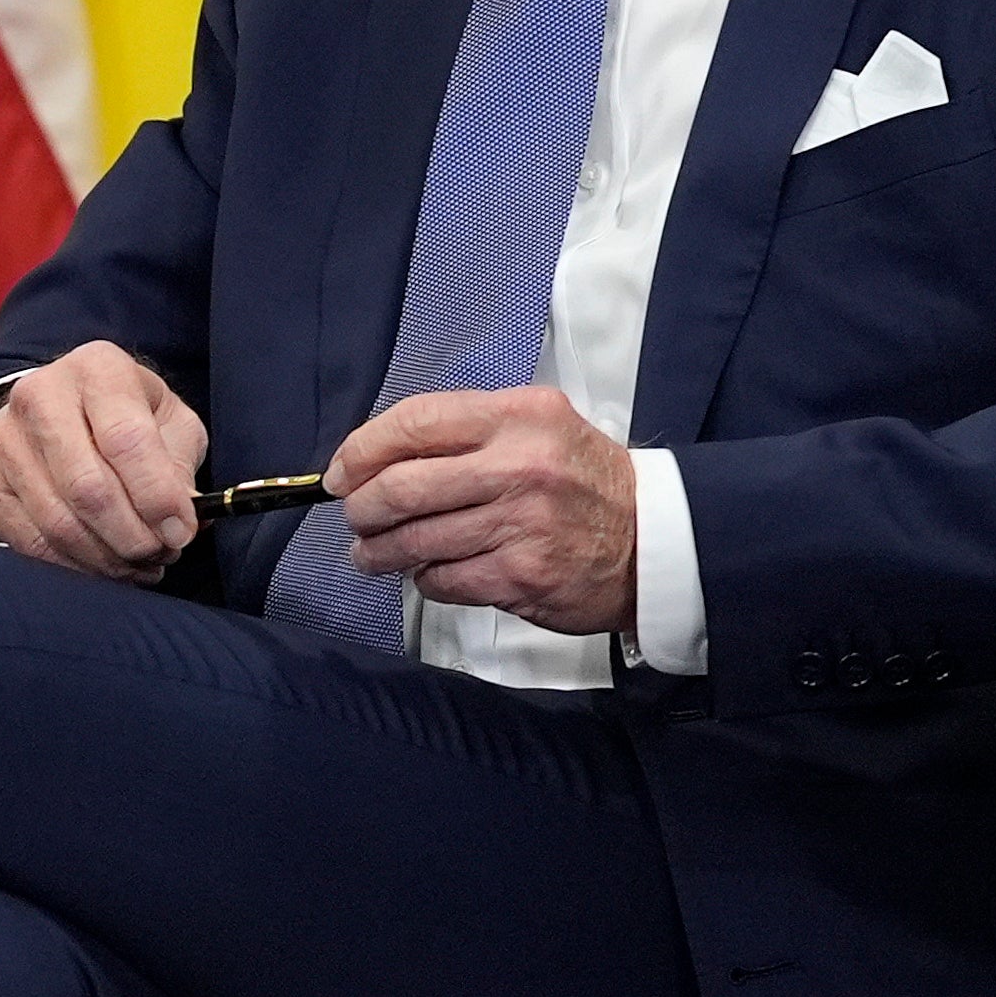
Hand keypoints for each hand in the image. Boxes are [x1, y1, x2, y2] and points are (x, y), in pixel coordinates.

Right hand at [0, 342, 209, 580]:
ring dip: (107, 558)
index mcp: (96, 369)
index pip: (126, 439)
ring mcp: (3, 440)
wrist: (53, 413)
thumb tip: (181, 523)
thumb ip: (178, 466)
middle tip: (160, 553)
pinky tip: (102, 567)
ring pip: (59, 523)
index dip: (157, 496)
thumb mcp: (167, 422)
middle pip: (88, 487)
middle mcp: (39, 396)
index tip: (180, 532)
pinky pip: (31, 543)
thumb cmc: (124, 418)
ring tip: (137, 564)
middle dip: (132, 536)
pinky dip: (74, 568)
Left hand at [326, 384, 636, 633]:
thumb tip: (376, 457)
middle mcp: (519, 465)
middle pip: (401, 487)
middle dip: (362, 508)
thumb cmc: (583, 482)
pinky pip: (441, 580)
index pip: (414, 422)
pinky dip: (424, 579)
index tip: (341, 472)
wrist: (653, 540)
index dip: (362, 450)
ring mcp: (520, 523)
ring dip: (379, 551)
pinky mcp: (519, 575)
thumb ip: (465, 433)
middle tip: (356, 518)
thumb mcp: (536, 429)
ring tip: (373, 553)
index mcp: (519, 416)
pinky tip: (431, 571)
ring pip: (413, 540)